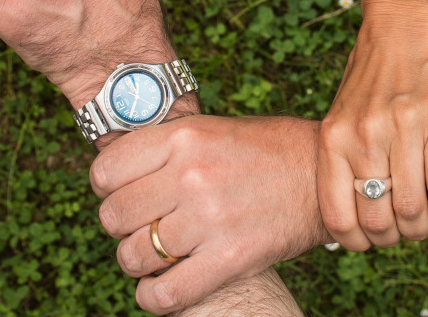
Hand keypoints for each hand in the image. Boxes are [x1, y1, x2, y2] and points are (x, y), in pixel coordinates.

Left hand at [89, 116, 327, 314]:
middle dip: (121, 225)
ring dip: (137, 260)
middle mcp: (192, 175)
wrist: (322, 176)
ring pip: (133, 256)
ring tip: (156, 253)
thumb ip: (163, 149)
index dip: (106, 187)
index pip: (105, 171)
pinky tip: (160, 288)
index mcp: (184, 137)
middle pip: (113, 215)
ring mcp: (211, 218)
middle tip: (142, 224)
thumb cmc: (263, 151)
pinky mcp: (231, 258)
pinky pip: (166, 294)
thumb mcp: (209, 130)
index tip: (120, 192)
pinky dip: (153, 298)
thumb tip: (111, 176)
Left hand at [318, 0, 427, 250]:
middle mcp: (364, 134)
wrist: (405, 17)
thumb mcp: (343, 112)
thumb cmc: (373, 73)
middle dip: (393, 239)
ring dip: (421, 230)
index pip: (337, 215)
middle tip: (402, 235)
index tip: (368, 243)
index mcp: (333, 136)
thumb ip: (345, 157)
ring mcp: (403, 126)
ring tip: (425, 228)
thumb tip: (357, 214)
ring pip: (414, 209)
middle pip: (379, 219)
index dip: (356, 242)